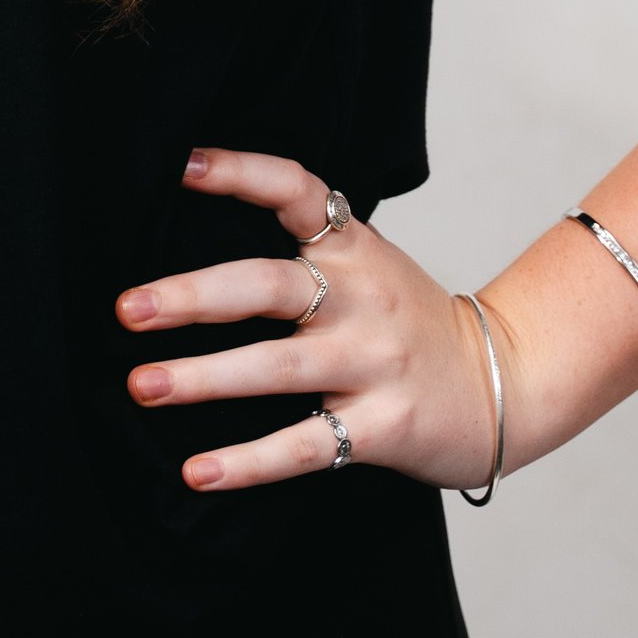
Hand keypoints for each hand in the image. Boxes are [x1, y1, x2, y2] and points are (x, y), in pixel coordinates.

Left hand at [117, 145, 501, 494]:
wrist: (508, 382)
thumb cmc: (410, 323)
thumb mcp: (368, 267)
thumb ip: (304, 252)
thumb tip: (192, 246)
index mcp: (355, 247)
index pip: (297, 190)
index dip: (240, 173)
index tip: (178, 166)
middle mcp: (363, 297)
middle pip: (269, 286)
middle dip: (193, 297)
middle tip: (128, 309)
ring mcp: (374, 361)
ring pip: (278, 367)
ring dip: (204, 377)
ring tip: (143, 384)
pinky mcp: (384, 425)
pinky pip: (306, 445)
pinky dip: (248, 461)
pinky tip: (199, 471)